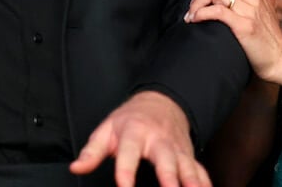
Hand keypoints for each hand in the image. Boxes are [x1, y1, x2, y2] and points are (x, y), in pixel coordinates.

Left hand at [69, 90, 207, 186]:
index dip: (126, 172)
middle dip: (169, 177)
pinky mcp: (188, 154)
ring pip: (187, 165)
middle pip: (165, 159)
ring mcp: (176, 148)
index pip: (129, 153)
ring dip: (193, 181)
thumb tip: (76, 167)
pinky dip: (205, 182)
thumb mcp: (107, 130)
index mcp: (135, 132)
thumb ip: (92, 151)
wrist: (160, 102)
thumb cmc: (130, 119)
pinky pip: (200, 169)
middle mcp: (158, 140)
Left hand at [186, 0, 281, 80]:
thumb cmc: (266, 34)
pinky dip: (201, 13)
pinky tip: (196, 20)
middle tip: (192, 9)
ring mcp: (250, 9)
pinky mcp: (245, 25)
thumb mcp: (259, 3)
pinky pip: (217, 11)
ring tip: (192, 16)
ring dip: (196, 4)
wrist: (281, 57)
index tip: (197, 1)